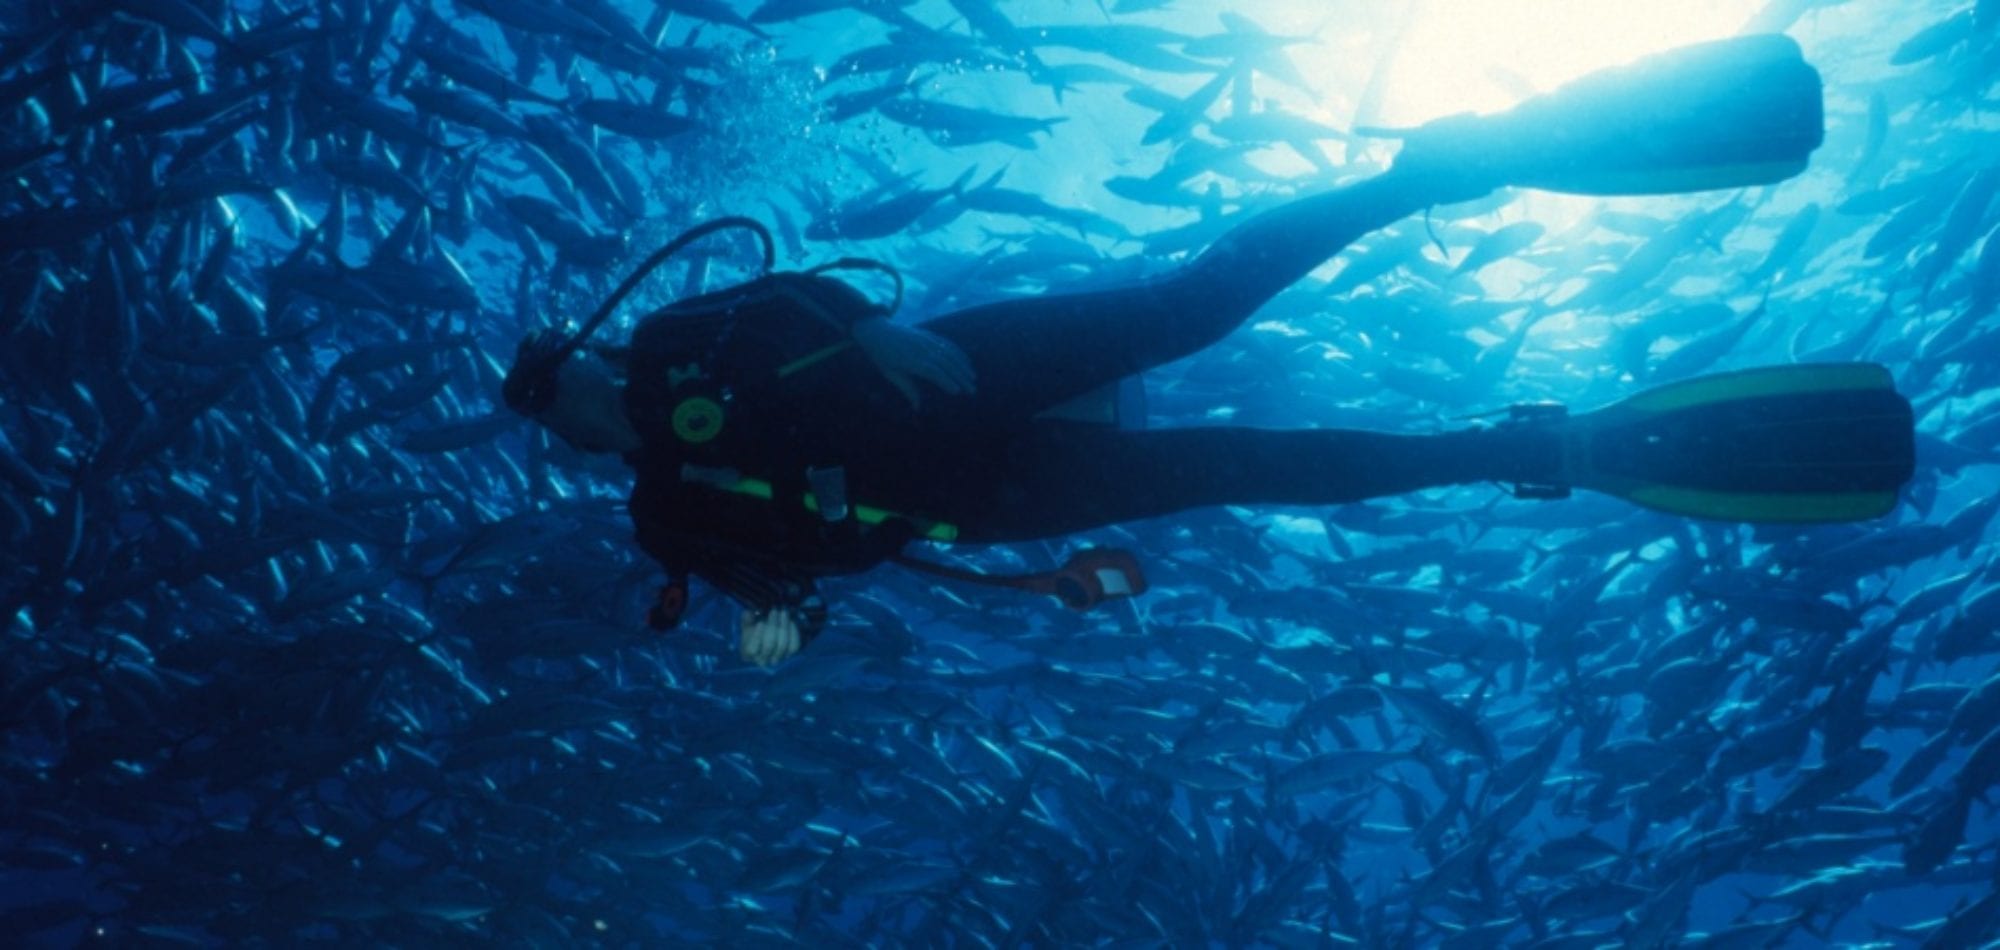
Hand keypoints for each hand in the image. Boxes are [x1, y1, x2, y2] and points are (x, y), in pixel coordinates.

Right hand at [740, 608, 802, 665]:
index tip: (760, 622)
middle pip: (769, 645)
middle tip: (774, 611)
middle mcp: (763, 660)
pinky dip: (793, 632)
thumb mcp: (747, 624)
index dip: (757, 636)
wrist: (768, 635)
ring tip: (783, 612)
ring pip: (782, 645)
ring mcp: (777, 658)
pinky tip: (791, 620)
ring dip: (784, 626)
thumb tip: (750, 613)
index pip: (752, 649)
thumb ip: (747, 619)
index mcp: (748, 654)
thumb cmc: (754, 630)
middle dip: (772, 626)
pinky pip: (794, 645)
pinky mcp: (790, 654)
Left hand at [851, 316, 976, 408]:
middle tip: (972, 390)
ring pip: (949, 353)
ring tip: (973, 378)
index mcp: (911, 360)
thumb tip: (918, 407)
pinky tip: (966, 361)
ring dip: (963, 366)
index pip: (934, 372)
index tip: (957, 392)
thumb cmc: (882, 356)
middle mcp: (921, 349)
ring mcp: (926, 340)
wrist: (876, 330)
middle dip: (961, 377)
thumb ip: (907, 389)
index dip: (946, 381)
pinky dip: (959, 352)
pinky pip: (947, 343)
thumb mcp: (891, 374)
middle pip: (946, 363)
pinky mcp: (929, 335)